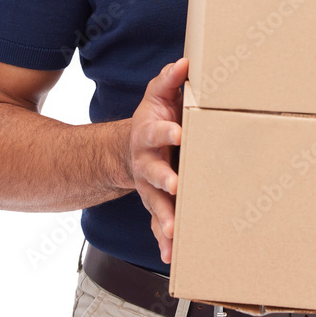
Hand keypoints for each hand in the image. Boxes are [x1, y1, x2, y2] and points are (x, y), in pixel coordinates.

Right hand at [128, 57, 188, 263]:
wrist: (131, 147)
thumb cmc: (153, 118)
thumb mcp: (157, 95)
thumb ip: (169, 80)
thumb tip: (185, 62)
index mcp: (148, 135)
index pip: (156, 131)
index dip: (166, 131)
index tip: (178, 132)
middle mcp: (145, 163)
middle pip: (153, 174)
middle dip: (164, 180)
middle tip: (175, 186)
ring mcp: (148, 186)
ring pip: (155, 204)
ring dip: (163, 217)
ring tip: (173, 231)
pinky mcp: (156, 202)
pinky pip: (158, 222)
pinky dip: (163, 239)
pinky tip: (170, 254)